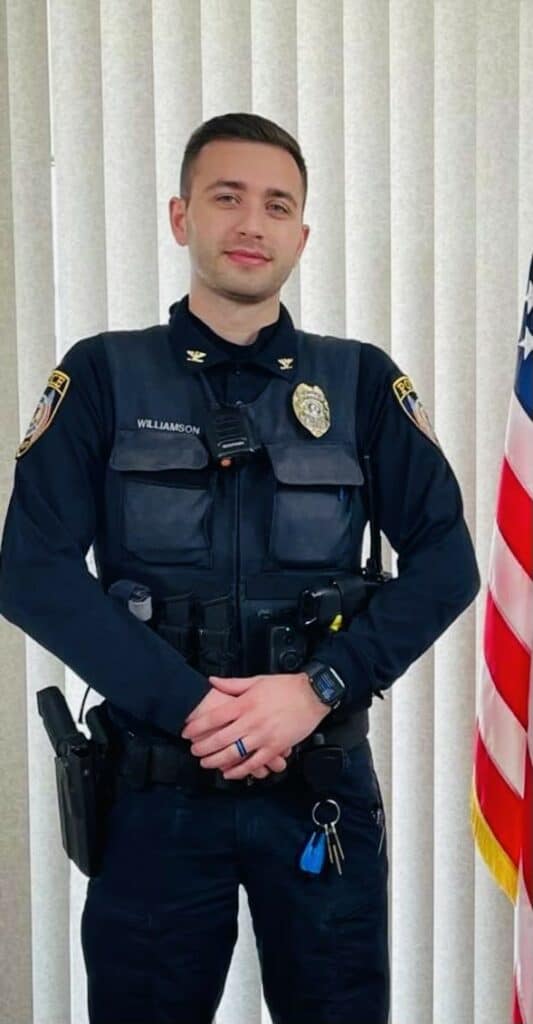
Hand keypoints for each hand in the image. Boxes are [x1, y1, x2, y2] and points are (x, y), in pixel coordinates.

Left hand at [181, 672, 329, 779]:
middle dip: (203, 747)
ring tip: (206, 763)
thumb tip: (212, 681)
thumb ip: (232, 684)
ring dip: (217, 761)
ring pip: (235, 753)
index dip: (197, 726)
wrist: (313, 695)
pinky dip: (240, 770)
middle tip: (194, 750)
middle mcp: (252, 721)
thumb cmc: (285, 687)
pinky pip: (254, 763)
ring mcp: (264, 736)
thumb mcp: (257, 680)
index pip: (214, 717)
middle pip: (221, 738)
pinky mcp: (276, 747)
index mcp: (245, 703)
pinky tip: (229, 773)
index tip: (187, 732)